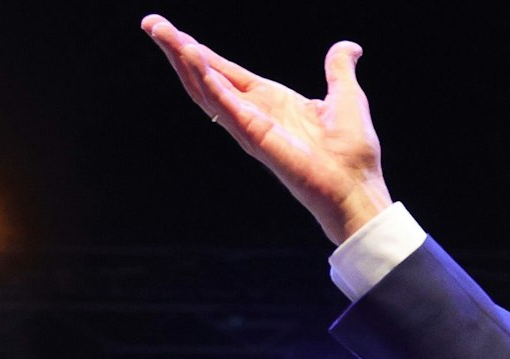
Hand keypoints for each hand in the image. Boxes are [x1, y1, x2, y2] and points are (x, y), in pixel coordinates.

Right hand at [141, 14, 392, 243]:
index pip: (226, 72)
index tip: (173, 32)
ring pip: (205, 88)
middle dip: (178, 49)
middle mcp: (255, 113)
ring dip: (182, 59)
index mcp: (271, 102)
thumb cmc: (352, 152)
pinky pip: (222, 103)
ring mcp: (249, 125)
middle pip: (206, 76)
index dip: (201, 52)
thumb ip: (338, 68)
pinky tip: (190, 54)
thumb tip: (350, 47)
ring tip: (161, 31)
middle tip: (151, 23)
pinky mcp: (252, 135)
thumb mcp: (346, 96)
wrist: (357, 185)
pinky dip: (205, 78)